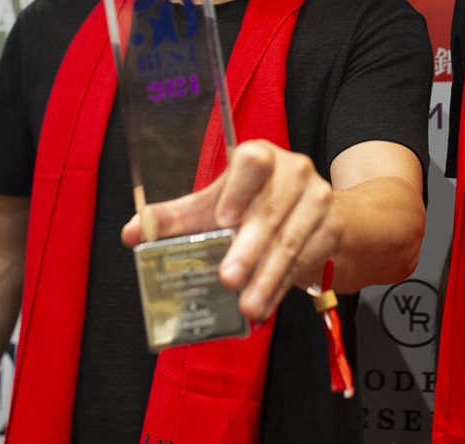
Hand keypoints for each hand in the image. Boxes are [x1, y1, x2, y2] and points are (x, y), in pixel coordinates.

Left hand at [122, 139, 340, 320]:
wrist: (318, 217)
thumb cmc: (257, 207)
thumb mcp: (218, 206)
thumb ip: (178, 219)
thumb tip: (132, 233)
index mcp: (262, 156)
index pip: (253, 159)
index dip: (239, 188)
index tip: (223, 219)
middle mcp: (295, 171)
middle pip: (270, 210)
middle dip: (248, 248)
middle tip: (227, 278)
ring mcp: (318, 198)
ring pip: (290, 241)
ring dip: (266, 277)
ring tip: (247, 307)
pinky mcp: (333, 228)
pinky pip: (305, 261)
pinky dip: (282, 286)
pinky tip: (266, 305)